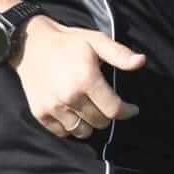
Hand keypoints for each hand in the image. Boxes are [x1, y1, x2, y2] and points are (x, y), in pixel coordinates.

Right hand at [12, 16, 143, 139]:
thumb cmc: (69, 42)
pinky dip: (71, 127)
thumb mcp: (97, 40)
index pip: (114, 110)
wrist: (31, 44)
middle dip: (108, 115)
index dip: (127, 112)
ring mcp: (53, 107)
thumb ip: (120, 54)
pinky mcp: (40, 112)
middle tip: (107, 104)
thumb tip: (141, 62)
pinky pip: (62, 132)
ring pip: (82, 132)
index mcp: (87, 80)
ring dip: (91, 124)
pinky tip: (76, 114)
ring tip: (92, 110)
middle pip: (100, 122)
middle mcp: (70, 97)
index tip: (132, 110)